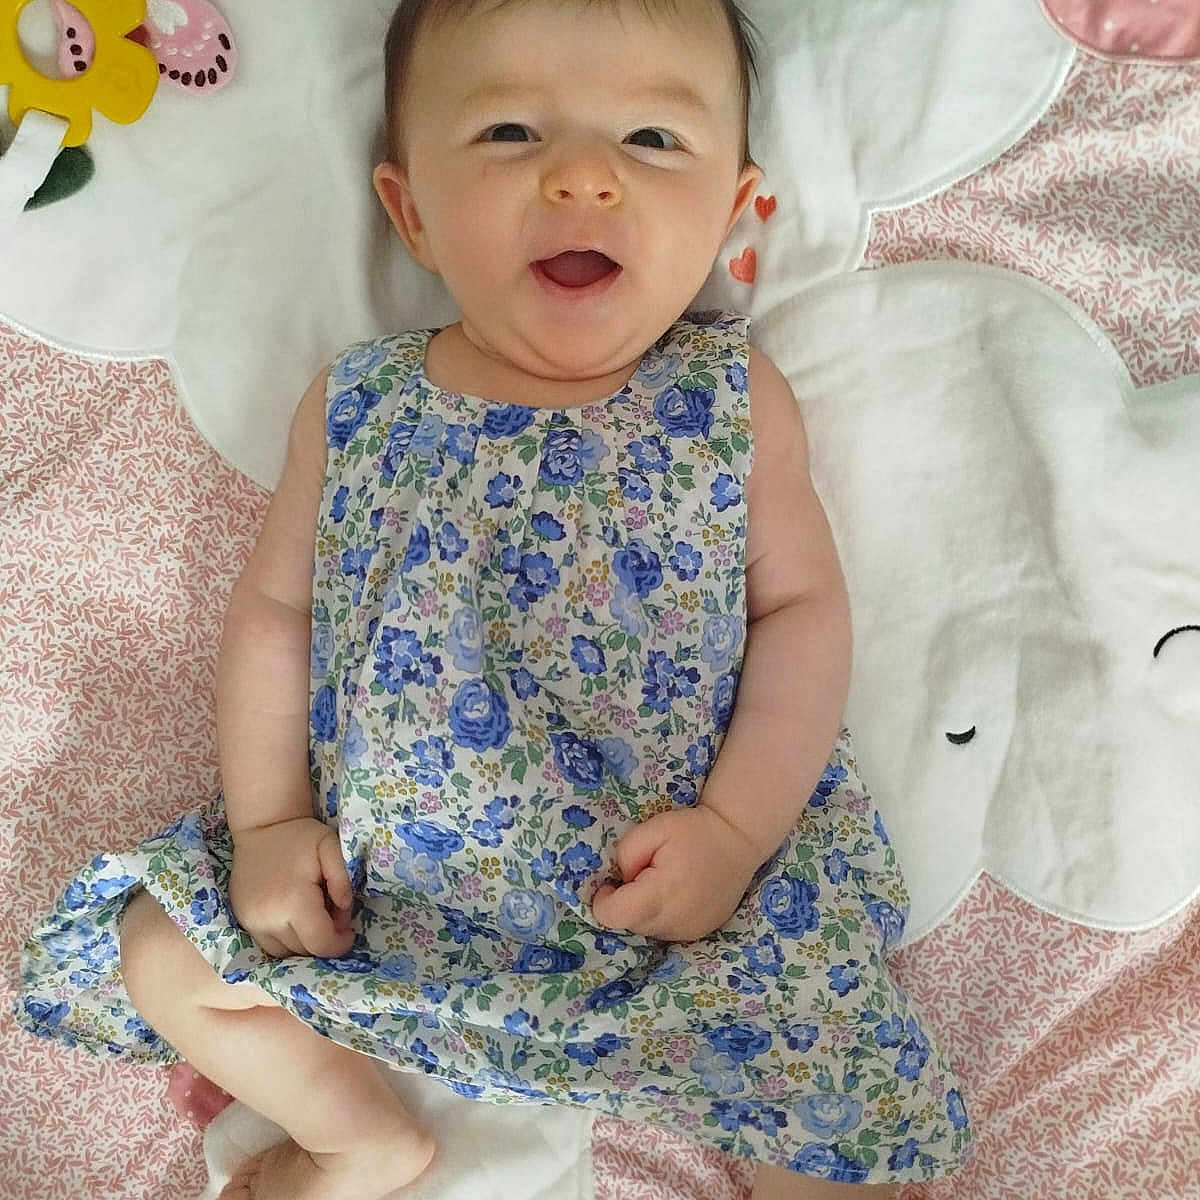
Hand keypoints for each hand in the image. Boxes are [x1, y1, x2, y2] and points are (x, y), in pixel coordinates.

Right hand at [228, 816, 355, 958]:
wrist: (261, 826)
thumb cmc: (300, 836)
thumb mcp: (331, 847)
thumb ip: (342, 879)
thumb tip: (345, 909)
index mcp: (293, 900)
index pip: (320, 943)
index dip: (339, 944)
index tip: (349, 931)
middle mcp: (268, 918)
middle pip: (303, 951)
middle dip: (324, 941)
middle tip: (333, 917)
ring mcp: (251, 921)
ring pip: (284, 953)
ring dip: (304, 944)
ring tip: (313, 918)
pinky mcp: (242, 919)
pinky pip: (268, 945)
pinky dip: (286, 941)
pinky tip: (295, 920)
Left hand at [590, 805, 764, 942]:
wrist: (739, 841)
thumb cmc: (694, 831)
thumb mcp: (655, 828)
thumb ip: (627, 853)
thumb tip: (620, 881)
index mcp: (660, 894)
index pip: (613, 917)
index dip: (603, 901)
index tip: (612, 884)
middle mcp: (674, 921)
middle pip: (628, 924)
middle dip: (626, 902)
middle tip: (643, 874)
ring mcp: (689, 932)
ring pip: (646, 930)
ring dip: (644, 911)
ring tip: (662, 882)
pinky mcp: (698, 934)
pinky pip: (665, 930)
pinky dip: (662, 916)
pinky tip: (676, 893)